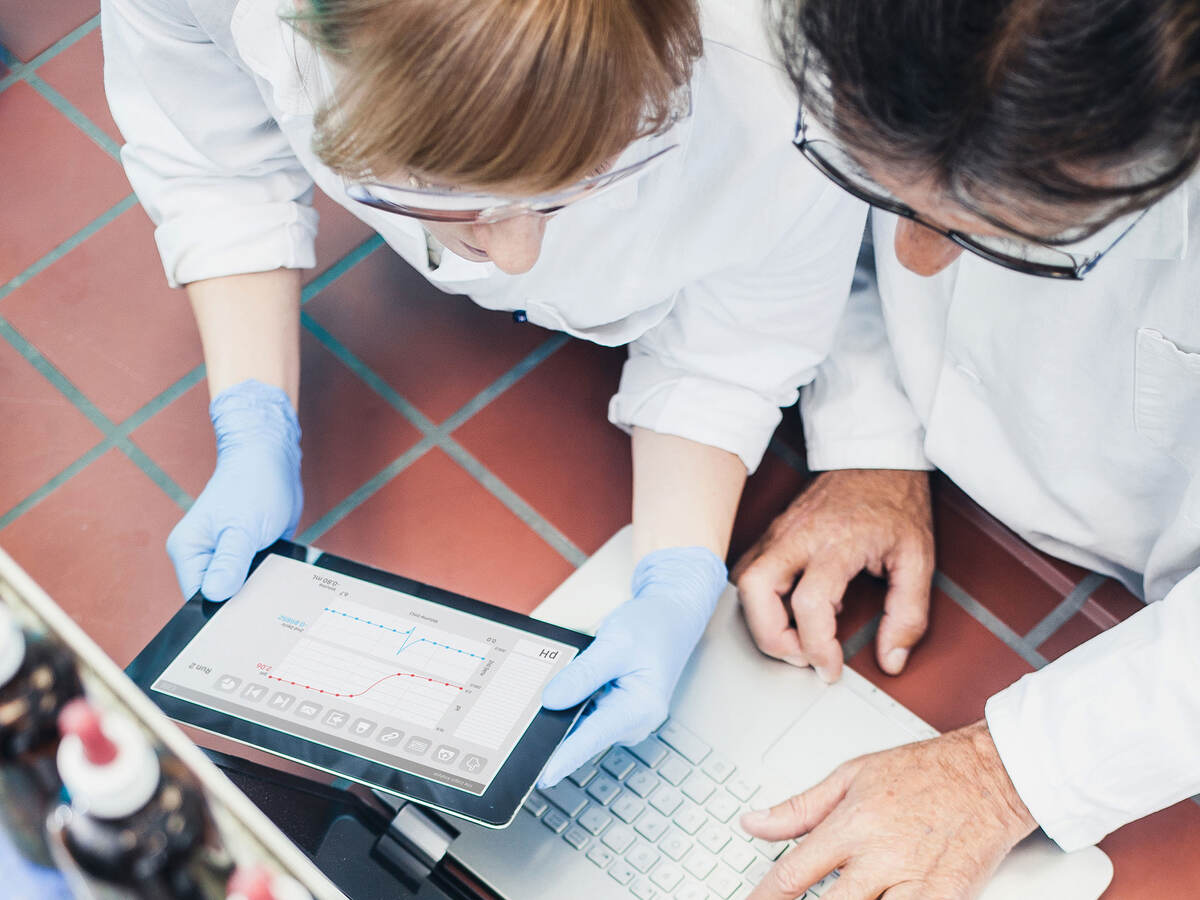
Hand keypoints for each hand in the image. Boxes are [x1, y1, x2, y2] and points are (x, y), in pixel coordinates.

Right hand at [166, 380, 302, 601]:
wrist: (272, 458)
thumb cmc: (253, 484)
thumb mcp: (243, 528)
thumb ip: (230, 562)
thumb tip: (216, 595)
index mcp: (188, 551)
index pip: (197, 600)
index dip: (220, 614)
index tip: (244, 621)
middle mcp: (203, 557)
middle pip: (219, 599)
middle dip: (242, 604)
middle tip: (265, 606)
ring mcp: (225, 557)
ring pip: (240, 591)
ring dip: (258, 592)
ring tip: (274, 586)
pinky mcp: (247, 555)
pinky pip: (256, 579)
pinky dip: (269, 580)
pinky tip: (280, 577)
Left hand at [538, 546, 726, 786]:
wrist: (670, 617)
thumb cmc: (652, 627)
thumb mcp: (615, 643)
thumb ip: (583, 674)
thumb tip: (551, 701)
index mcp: (640, 708)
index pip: (593, 738)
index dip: (564, 758)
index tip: (541, 775)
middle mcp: (633, 722)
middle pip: (582, 735)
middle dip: (552, 730)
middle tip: (522, 718)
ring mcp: (623, 720)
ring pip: (580, 726)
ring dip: (560, 714)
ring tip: (544, 693)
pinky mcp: (614, 713)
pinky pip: (583, 715)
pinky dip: (569, 705)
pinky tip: (563, 688)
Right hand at [732, 469, 932, 681]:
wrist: (877, 459)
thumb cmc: (896, 504)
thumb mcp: (919, 559)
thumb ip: (908, 614)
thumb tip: (892, 659)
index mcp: (838, 542)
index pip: (810, 604)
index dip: (816, 648)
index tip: (831, 668)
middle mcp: (799, 536)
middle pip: (755, 590)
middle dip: (770, 636)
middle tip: (801, 655)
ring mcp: (780, 532)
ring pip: (744, 582)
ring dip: (762, 619)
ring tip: (798, 634)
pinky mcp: (773, 533)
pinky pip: (749, 571)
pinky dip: (761, 600)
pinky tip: (793, 606)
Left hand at [743, 721, 1036, 899]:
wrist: (991, 772)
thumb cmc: (925, 771)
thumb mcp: (850, 776)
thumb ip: (799, 808)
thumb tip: (754, 823)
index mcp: (852, 824)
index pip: (794, 873)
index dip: (765, 897)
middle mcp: (880, 856)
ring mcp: (915, 882)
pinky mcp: (947, 898)